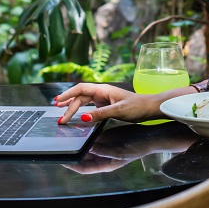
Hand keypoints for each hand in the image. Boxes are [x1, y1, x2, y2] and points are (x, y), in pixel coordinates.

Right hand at [54, 83, 194, 123]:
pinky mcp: (107, 105)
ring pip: (84, 101)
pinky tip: (76, 113)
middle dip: (68, 106)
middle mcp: (102, 92)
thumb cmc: (138, 107)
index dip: (67, 95)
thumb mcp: (118, 111)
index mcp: (103, 89)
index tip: (57, 102)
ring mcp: (104, 98)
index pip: (80, 89)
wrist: (150, 108)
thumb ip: (99, 114)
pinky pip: (90, 106)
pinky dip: (81, 110)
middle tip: (60, 118)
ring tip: (62, 112)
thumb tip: (82, 117)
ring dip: (73, 107)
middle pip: (80, 97)